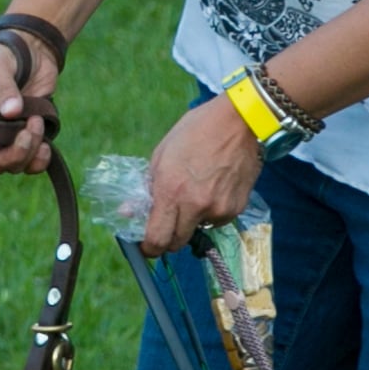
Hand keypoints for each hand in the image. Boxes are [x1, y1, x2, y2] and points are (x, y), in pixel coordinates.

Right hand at [0, 33, 61, 177]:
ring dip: (29, 151)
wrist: (31, 50)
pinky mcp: (29, 136)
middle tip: (28, 131)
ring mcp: (7, 138)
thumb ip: (3, 88)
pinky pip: (32, 162)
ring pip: (15, 164)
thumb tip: (12, 112)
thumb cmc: (3, 55)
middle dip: (12, 155)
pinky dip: (41, 160)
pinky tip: (47, 146)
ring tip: (38, 122)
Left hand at [139, 95, 261, 251]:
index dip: (149, 248)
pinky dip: (211, 212)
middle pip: (176, 243)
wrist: (240, 121)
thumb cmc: (196, 132)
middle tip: (166, 225)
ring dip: (191, 222)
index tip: (147, 246)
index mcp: (171, 190)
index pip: (157, 238)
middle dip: (168, 238)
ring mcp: (218, 209)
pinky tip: (214, 188)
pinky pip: (217, 221)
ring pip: (198, 231)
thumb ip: (147, 188)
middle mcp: (195, 205)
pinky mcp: (236, 208)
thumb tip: (128, 213)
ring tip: (195, 193)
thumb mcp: (162, 155)